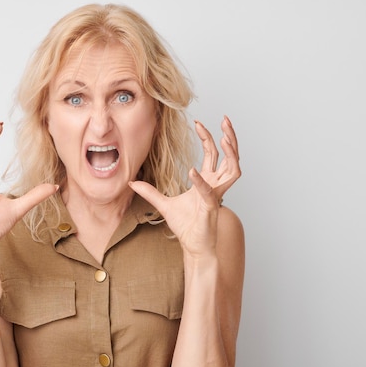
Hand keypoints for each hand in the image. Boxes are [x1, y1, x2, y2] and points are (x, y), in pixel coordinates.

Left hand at [129, 116, 240, 258]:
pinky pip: (210, 190)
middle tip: (225, 120)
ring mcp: (216, 195)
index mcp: (207, 181)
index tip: (199, 123)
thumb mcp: (163, 204)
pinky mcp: (211, 207)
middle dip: (229, 136)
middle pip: (229, 155)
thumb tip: (131, 182)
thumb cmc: (185, 227)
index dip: (208, 137)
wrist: (192, 246)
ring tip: (224, 137)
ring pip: (234, 169)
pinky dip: (201, 180)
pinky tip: (191, 171)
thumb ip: (149, 192)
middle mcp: (215, 185)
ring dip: (231, 152)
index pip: (213, 154)